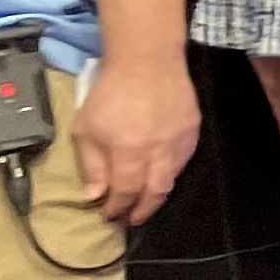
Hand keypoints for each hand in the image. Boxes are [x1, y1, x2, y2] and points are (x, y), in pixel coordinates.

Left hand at [68, 59, 200, 227]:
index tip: (109, 215)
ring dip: (156, 194)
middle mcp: (158, 152)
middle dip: (142, 212)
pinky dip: (169, 172)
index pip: (125, 193)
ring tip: (145, 201)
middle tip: (131, 219)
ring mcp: (179, 142)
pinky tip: (159, 172)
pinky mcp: (192, 131)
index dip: (117, 209)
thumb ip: (91, 165)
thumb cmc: (110, 92)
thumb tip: (94, 196)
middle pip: (154, 194)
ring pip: (171, 180)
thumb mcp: (86, 128)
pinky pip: (182, 161)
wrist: (147, 60)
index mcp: (128, 152)